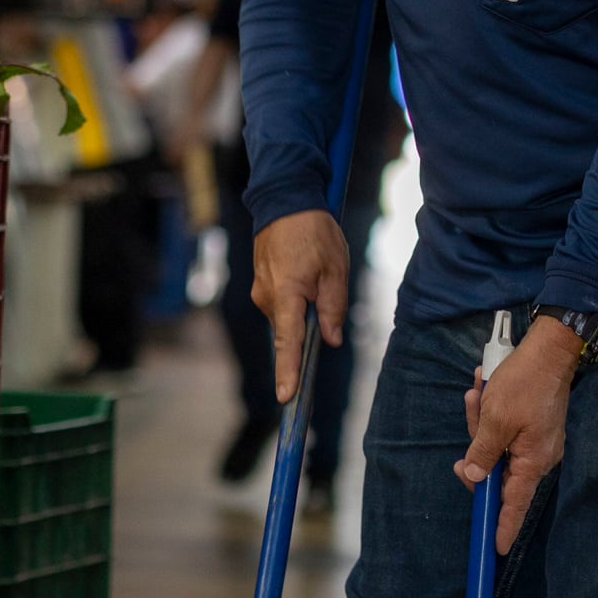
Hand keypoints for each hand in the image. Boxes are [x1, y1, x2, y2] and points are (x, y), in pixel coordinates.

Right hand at [252, 208, 350, 405]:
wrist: (284, 199)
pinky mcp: (261, 285)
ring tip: (318, 270)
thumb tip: (330, 339)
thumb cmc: (314, 231)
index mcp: (287, 294)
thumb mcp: (336, 268)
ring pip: (287, 316)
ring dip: (304, 307)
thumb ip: (333, 307)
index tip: (287, 397)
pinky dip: (295, 298)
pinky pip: (281, 303)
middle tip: (326, 289)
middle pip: (290, 330)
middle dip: (310, 326)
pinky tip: (306, 271)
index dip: (289, 371)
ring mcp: (260, 291)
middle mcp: (267, 297)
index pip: (287, 342)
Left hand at [454, 316, 581, 554]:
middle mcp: (537, 457)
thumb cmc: (524, 384)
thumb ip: (482, 453)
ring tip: (477, 393)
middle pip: (497, 471)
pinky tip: (483, 390)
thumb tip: (472, 477)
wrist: (549, 350)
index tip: (495, 548)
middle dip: (477, 448)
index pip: (515, 504)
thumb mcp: (495, 420)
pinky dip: (490, 413)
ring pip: (497, 447)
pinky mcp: (532, 426)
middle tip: (472, 419)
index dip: (503, 526)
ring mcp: (536, 442)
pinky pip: (504, 430)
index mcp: (532, 461)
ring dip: (481, 422)